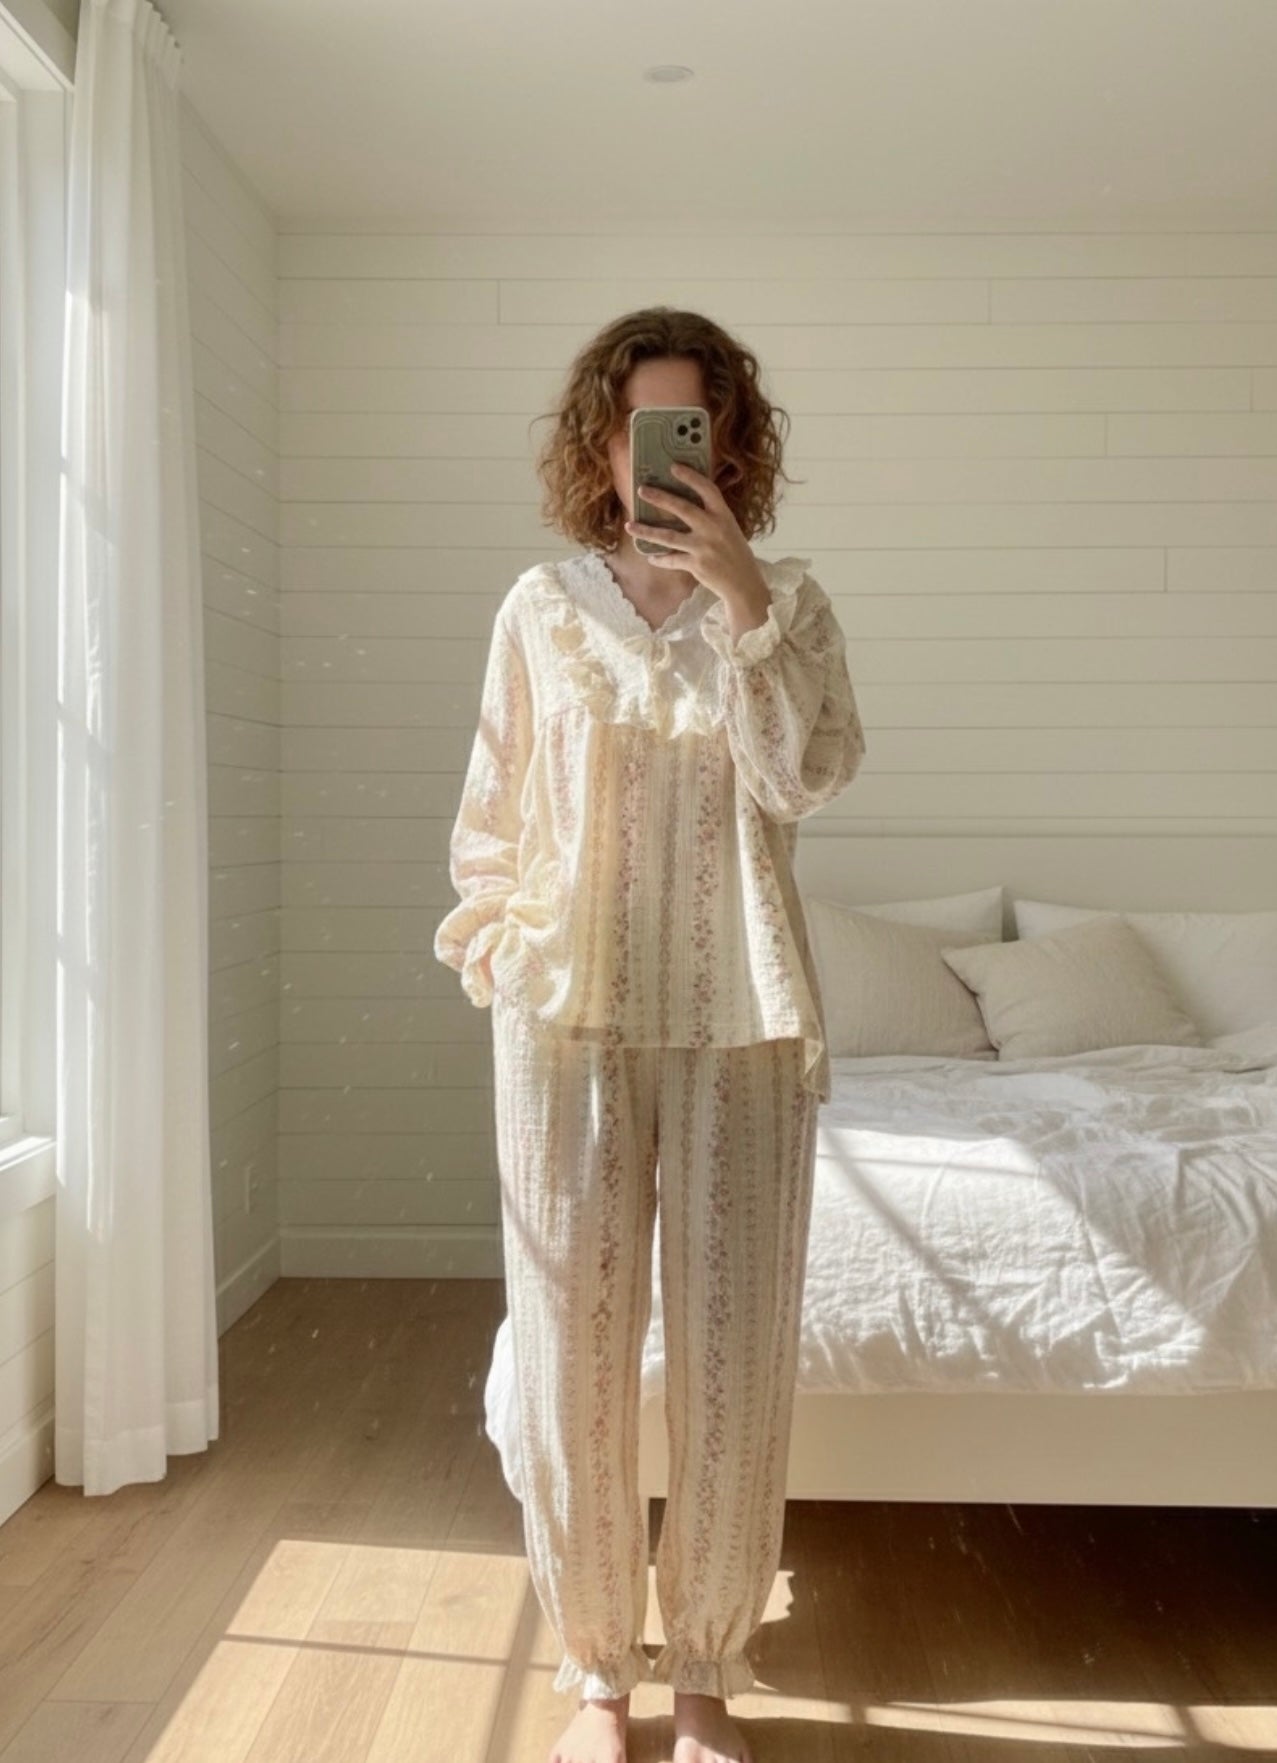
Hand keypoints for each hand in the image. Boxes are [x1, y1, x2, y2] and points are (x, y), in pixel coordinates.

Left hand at [624, 463, 769, 612]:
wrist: (743, 583)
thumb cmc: (734, 552)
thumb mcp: (729, 528)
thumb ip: (711, 516)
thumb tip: (684, 503)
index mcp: (723, 515)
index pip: (707, 489)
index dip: (691, 477)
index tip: (674, 467)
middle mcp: (713, 528)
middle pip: (683, 508)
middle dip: (660, 498)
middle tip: (641, 489)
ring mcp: (704, 547)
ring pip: (669, 537)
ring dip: (646, 531)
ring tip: (629, 525)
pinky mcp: (696, 565)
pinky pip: (672, 560)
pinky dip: (660, 559)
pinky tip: (650, 558)